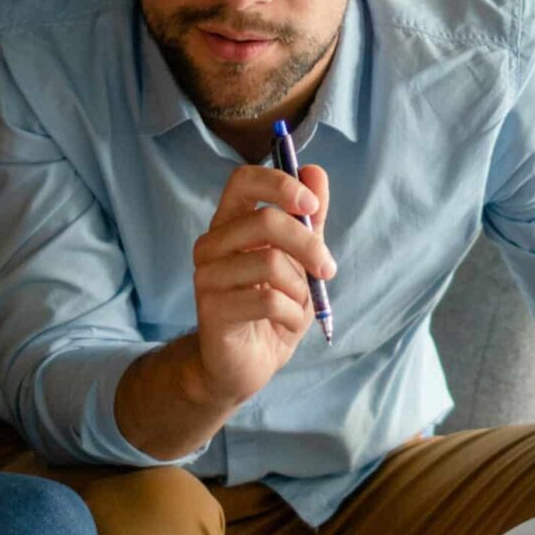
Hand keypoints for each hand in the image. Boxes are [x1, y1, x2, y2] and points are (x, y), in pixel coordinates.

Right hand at [189, 164, 333, 406]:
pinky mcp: (211, 309)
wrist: (248, 363)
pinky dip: (291, 314)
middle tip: (327, 269)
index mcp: (231, 223)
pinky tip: (285, 324)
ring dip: (299, 288)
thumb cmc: (274, 307)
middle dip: (309, 245)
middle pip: (265, 221)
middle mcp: (212, 245)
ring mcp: (207, 276)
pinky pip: (267, 300)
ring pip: (270, 263)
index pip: (244, 180)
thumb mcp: (301, 260)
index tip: (311, 204)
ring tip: (297, 305)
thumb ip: (309, 218)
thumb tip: (315, 171)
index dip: (280, 184)